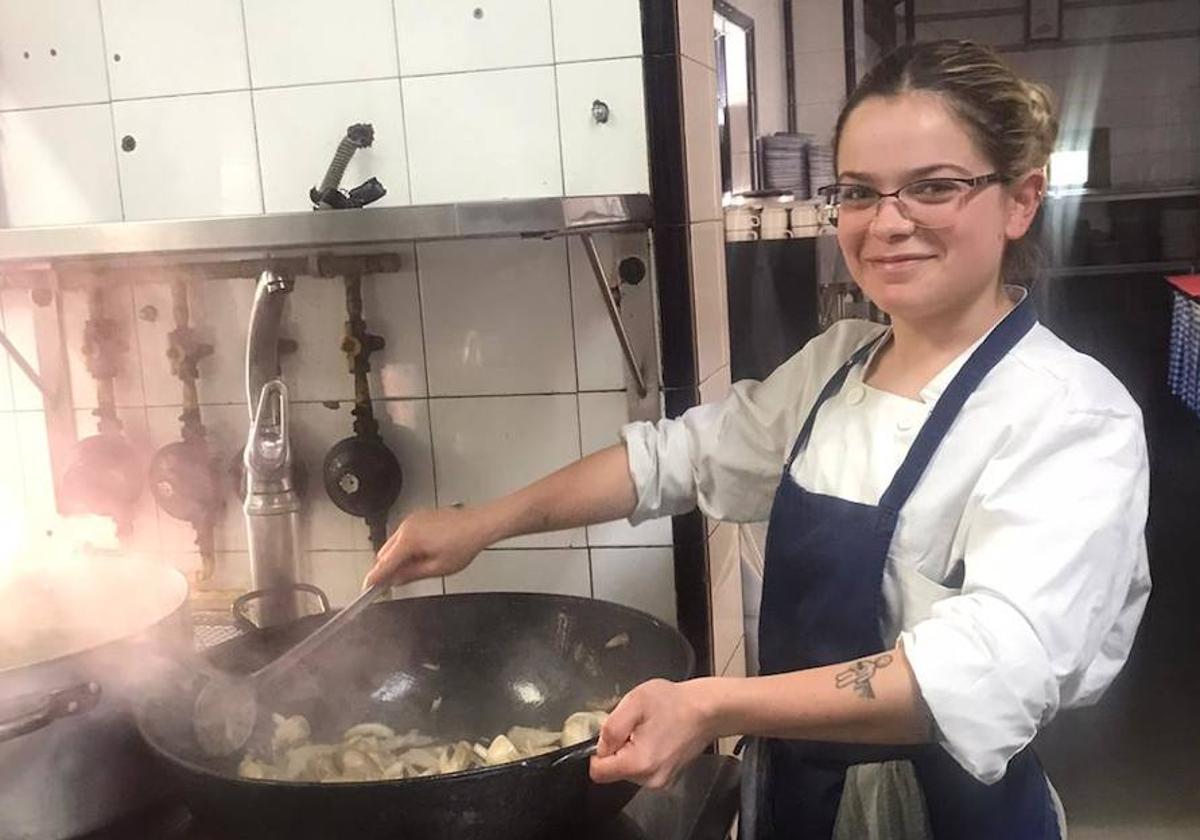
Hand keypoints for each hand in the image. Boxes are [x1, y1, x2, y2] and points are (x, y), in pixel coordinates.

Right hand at [363, 506, 492, 587]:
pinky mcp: (419, 517)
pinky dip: (407, 546)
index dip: (375, 578)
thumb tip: (396, 580)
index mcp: (409, 540)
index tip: (367, 588)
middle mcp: (407, 527)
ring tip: (421, 565)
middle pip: (384, 553)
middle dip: (388, 568)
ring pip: (393, 543)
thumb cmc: (464, 543)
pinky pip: (404, 534)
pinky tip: (424, 553)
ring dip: (398, 557)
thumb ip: (412, 575)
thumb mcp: (437, 568)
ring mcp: (413, 519)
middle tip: (398, 581)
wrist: (480, 524)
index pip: (384, 563)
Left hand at [589, 678, 717, 789]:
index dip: (598, 751)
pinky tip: (657, 737)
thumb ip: (611, 728)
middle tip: (635, 726)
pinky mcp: (668, 778)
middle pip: (614, 772)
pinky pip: (643, 770)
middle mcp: (650, 780)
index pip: (598, 773)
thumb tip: (600, 747)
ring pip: (628, 770)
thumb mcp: (634, 703)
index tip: (613, 734)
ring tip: (648, 729)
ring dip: (630, 751)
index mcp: (639, 764)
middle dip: (618, 749)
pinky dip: (644, 754)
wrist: (707, 710)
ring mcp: (661, 782)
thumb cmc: (673, 703)